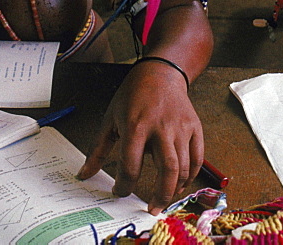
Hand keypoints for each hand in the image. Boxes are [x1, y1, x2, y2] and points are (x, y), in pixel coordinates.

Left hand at [77, 59, 202, 213]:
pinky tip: (180, 182)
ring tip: (165, 198)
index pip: (131, 165)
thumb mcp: (110, 119)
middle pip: (167, 169)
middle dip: (160, 195)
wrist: (160, 73)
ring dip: (175, 188)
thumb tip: (84, 174)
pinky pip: (197, 157)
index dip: (124, 185)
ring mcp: (180, 128)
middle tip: (152, 209)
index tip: (120, 191)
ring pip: (184, 166)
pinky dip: (191, 174)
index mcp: (136, 126)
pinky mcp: (194, 127)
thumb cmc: (133, 96)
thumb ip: (97, 149)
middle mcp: (161, 128)